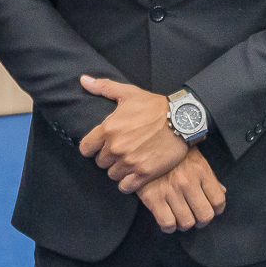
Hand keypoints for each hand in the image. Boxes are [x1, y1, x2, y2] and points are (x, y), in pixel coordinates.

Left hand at [80, 76, 189, 191]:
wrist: (182, 119)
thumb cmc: (155, 106)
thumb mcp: (129, 93)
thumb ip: (103, 87)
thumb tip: (83, 80)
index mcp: (108, 129)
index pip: (86, 149)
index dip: (93, 148)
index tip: (102, 145)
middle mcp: (116, 147)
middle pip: (100, 163)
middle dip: (108, 158)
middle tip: (121, 151)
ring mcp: (130, 162)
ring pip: (112, 175)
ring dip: (119, 170)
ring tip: (129, 161)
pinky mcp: (144, 173)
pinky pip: (125, 187)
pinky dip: (128, 183)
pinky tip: (134, 174)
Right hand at [136, 147, 226, 232]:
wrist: (144, 146)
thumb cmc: (173, 155)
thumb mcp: (195, 159)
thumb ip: (210, 177)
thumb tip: (222, 192)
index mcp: (201, 170)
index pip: (218, 200)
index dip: (217, 210)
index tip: (212, 210)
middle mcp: (187, 181)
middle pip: (205, 215)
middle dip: (202, 220)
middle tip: (196, 217)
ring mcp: (170, 190)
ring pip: (186, 222)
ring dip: (185, 223)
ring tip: (181, 218)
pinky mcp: (153, 198)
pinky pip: (167, 223)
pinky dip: (169, 226)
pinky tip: (168, 219)